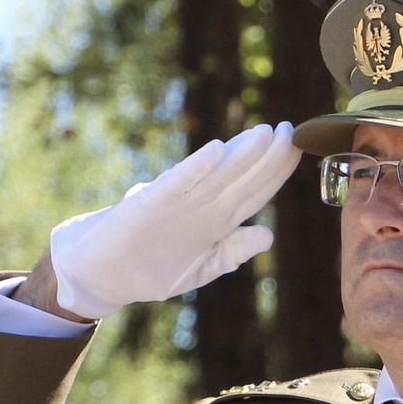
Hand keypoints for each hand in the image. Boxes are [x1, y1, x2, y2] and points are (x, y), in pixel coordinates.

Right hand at [47, 122, 299, 320]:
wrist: (104, 274)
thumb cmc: (153, 268)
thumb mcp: (201, 267)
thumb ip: (232, 252)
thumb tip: (267, 234)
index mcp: (218, 221)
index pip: (256, 191)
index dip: (277, 172)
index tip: (298, 149)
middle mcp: (202, 207)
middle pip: (242, 178)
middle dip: (268, 155)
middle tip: (289, 129)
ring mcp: (177, 203)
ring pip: (216, 176)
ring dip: (241, 155)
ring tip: (264, 133)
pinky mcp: (150, 204)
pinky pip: (176, 183)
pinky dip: (195, 168)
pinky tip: (215, 151)